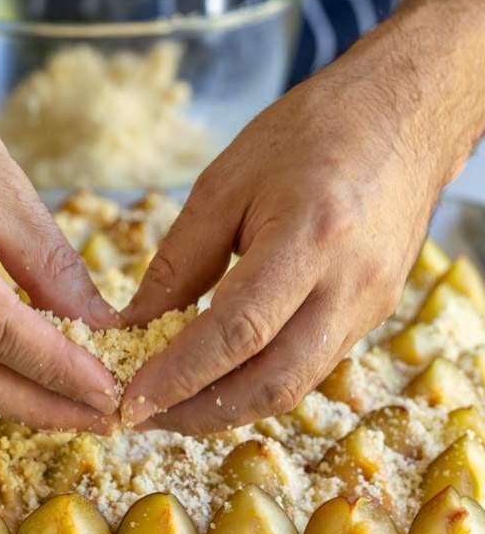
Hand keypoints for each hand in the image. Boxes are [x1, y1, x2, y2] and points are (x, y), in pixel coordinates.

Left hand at [120, 29, 449, 432]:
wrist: (404, 117)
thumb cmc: (312, 132)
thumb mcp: (227, 181)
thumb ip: (180, 258)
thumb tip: (135, 322)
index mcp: (311, 238)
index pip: (237, 332)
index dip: (180, 375)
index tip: (130, 399)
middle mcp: (349, 286)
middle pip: (272, 383)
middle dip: (200, 413)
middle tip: (142, 416)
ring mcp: (369, 307)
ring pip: (293, 385)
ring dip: (227, 406)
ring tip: (171, 403)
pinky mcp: (372, 314)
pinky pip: (310, 365)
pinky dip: (258, 382)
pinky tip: (218, 376)